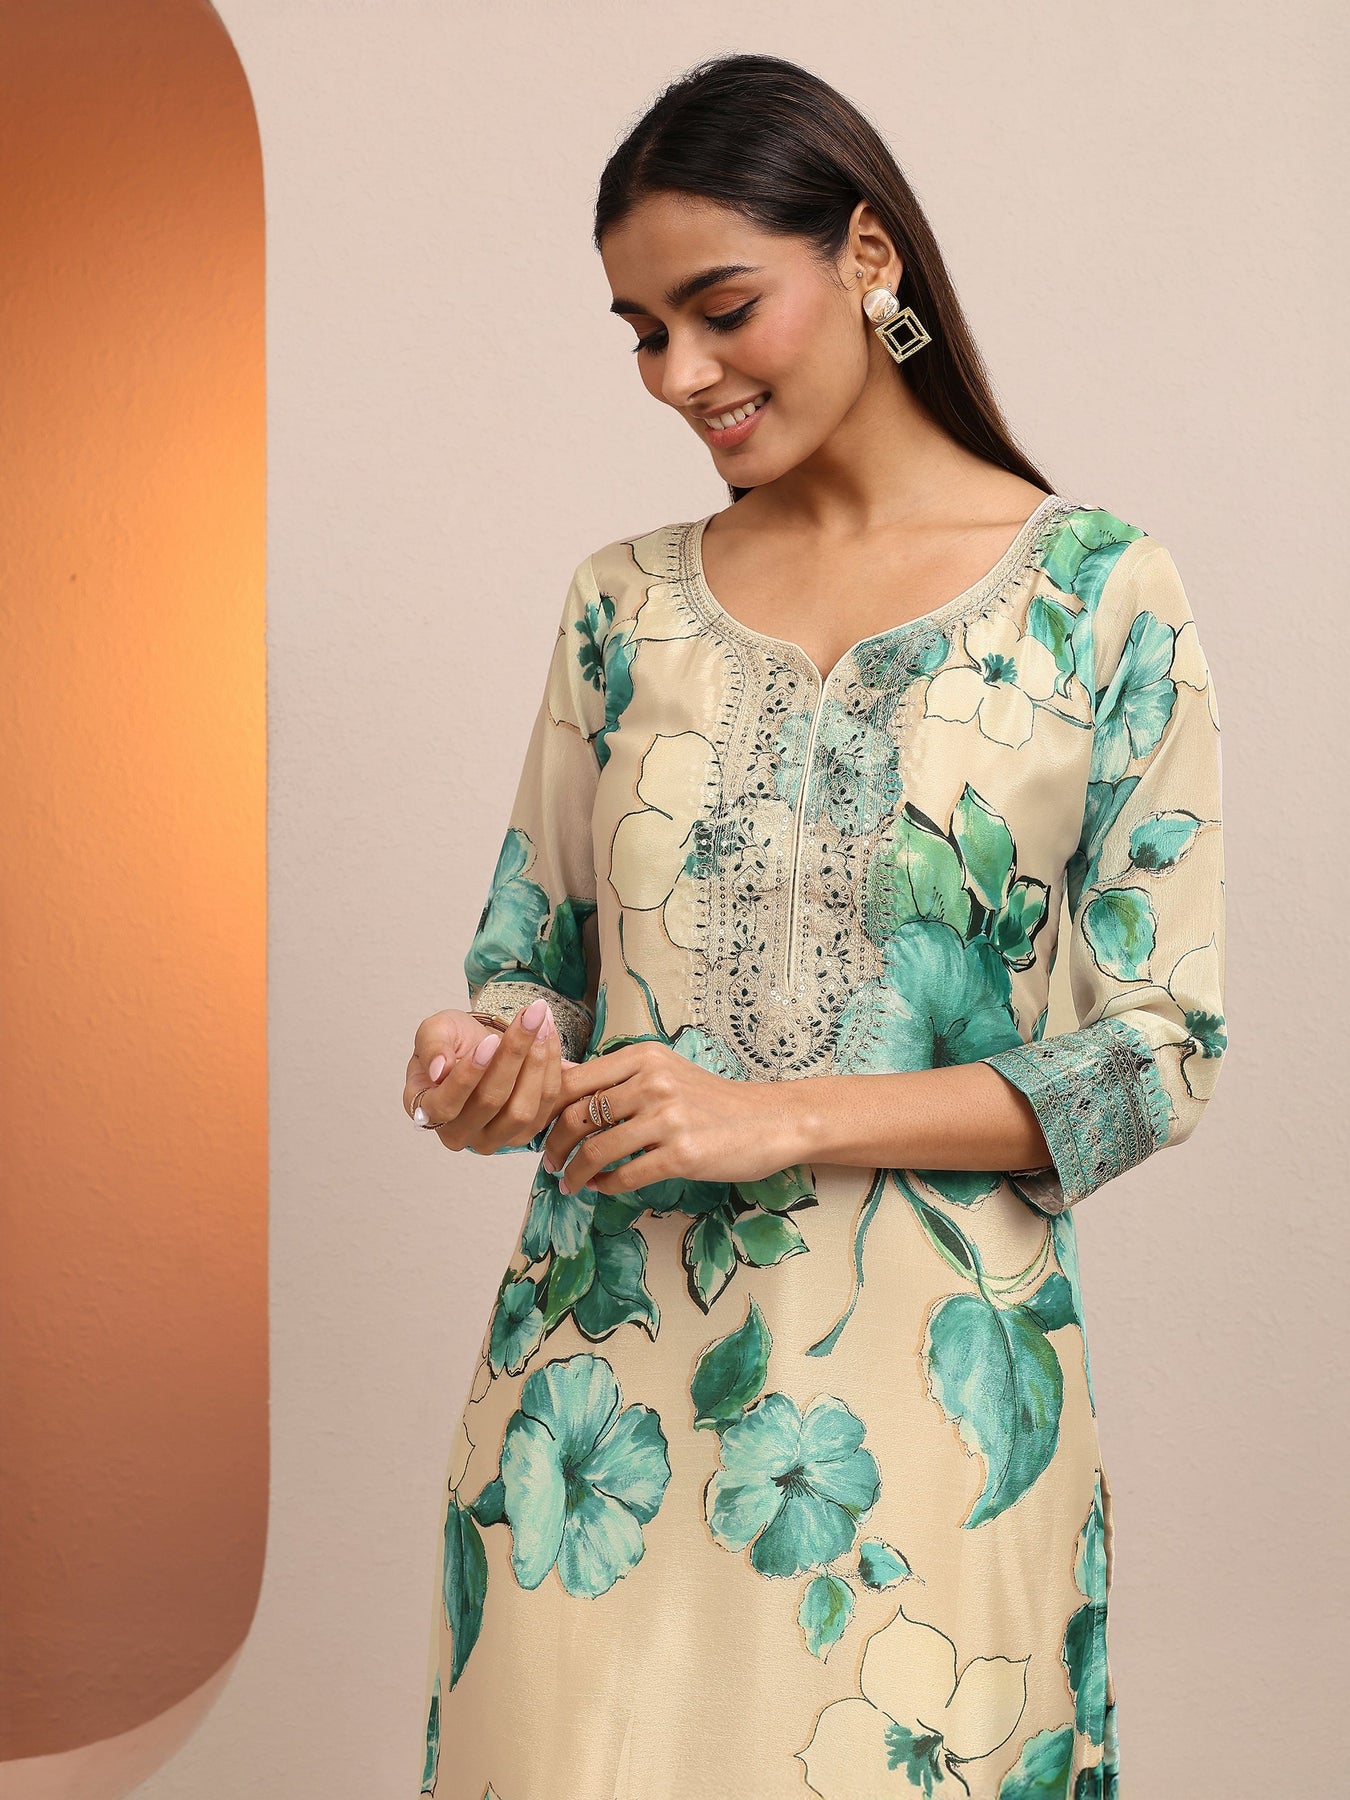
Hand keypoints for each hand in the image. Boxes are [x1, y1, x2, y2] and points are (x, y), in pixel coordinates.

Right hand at [404, 997, 567, 1152]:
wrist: (478, 1048)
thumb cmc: (451, 1042)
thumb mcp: (434, 1031)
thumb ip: (432, 1047)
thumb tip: (440, 1069)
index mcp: (428, 1111)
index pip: (447, 1104)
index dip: (470, 1074)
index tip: (490, 1040)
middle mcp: (459, 1134)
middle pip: (491, 1102)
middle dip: (513, 1055)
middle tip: (530, 1017)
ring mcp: (494, 1139)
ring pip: (522, 1110)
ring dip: (538, 1062)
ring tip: (542, 1023)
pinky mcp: (525, 1133)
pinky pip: (546, 1106)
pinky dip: (552, 1069)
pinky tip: (549, 1036)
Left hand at [540, 1040, 802, 1193]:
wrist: (770, 1121)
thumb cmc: (712, 1100)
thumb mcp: (665, 1071)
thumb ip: (618, 1077)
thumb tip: (559, 1083)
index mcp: (643, 1056)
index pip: (575, 1081)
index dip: (548, 1108)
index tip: (541, 1128)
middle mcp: (653, 1081)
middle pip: (579, 1115)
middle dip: (556, 1144)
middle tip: (551, 1162)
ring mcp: (668, 1118)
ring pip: (598, 1149)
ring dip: (575, 1172)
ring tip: (569, 1183)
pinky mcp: (682, 1154)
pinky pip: (626, 1174)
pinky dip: (606, 1185)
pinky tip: (602, 1188)